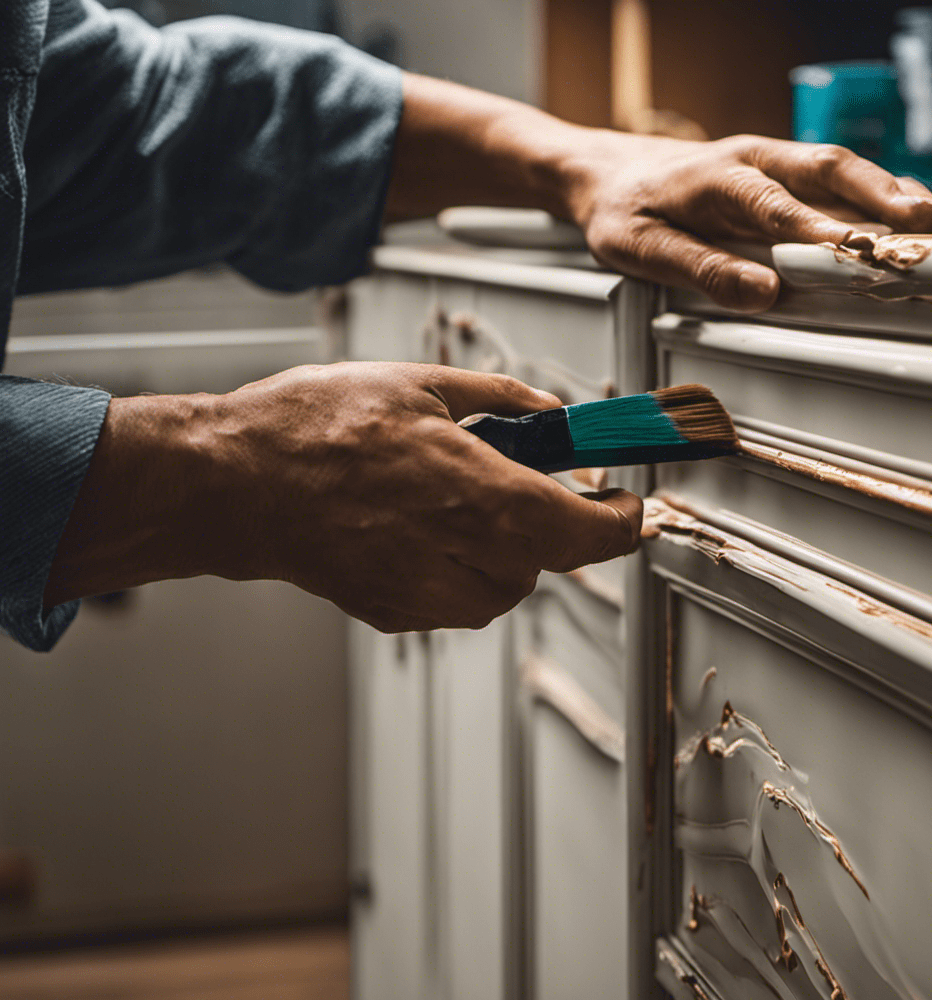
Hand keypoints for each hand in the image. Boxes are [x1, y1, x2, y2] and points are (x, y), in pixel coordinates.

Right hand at [45, 362, 641, 632]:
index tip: (626, 505)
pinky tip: (421, 530)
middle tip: (526, 485)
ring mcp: (425, 592)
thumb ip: (501, 400)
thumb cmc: (312, 428)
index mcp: (481, 493)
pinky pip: (455, 602)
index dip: (623, 523)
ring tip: (461, 504)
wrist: (234, 482)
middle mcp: (462, 553)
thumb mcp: (419, 384)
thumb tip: (553, 414)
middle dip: (551, 526)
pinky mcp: (393, 611)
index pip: (591, 534)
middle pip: (549, 562)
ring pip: (505, 589)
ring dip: (508, 552)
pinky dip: (460, 571)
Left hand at [559, 132, 931, 310]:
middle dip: (879, 196)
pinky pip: (834, 181)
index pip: (774, 205)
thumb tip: (762, 293)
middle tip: (924, 225)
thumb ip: (698, 267)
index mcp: (716, 177)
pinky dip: (874, 194)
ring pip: (840, 170)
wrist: (609, 175)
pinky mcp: (779, 176)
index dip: (816, 230)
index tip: (852, 255)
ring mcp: (771, 164)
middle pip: (826, 170)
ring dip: (890, 191)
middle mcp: (753, 160)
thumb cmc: (621, 210)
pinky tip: (905, 215)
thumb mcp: (638, 246)